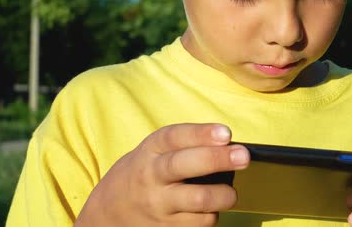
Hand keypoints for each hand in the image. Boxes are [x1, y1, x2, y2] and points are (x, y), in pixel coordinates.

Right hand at [74, 123, 249, 226]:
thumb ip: (185, 145)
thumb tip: (229, 144)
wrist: (108, 212)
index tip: (226, 133)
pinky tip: (210, 209)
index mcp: (151, 151)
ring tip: (230, 193)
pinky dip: (212, 215)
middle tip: (243, 157)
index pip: (175, 137)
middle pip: (185, 166)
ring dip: (224, 195)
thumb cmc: (145, 172)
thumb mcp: (154, 151)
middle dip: (217, 160)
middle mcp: (151, 176)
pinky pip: (199, 223)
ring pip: (199, 200)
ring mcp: (157, 205)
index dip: (202, 134)